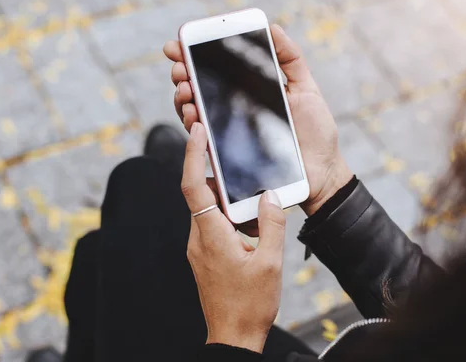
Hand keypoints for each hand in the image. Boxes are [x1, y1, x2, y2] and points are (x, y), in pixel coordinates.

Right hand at [163, 24, 352, 218]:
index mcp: (249, 89)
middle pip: (198, 86)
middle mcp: (234, 107)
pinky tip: (192, 111)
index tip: (180, 43)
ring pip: (193, 109)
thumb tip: (273, 28)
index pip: (216, 69)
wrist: (322, 170)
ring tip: (185, 87)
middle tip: (180, 65)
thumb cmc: (316, 131)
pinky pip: (202, 136)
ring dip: (182, 95)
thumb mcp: (306, 88)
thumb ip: (291, 58)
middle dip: (182, 72)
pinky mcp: (228, 152)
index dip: (194, 55)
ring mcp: (229, 130)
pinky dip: (191, 122)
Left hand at [183, 122, 285, 352]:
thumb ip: (272, 224)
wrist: (232, 336)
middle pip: (200, 192)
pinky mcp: (203, 255)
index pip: (193, 185)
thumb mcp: (271, 262)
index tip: (197, 130)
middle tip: (227, 151)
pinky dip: (225, 214)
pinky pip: (211, 224)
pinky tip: (247, 221)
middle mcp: (197, 238)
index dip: (192, 154)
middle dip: (212, 170)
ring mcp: (197, 247)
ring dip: (223, 195)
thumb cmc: (250, 304)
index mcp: (211, 235)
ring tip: (244, 192)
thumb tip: (270, 194)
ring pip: (206, 208)